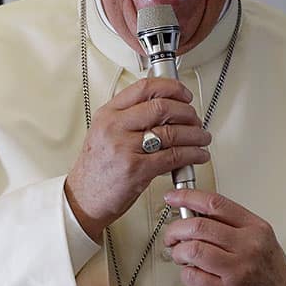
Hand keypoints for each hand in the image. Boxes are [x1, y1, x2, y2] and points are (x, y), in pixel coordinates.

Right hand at [64, 78, 210, 241]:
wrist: (83, 199)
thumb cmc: (96, 168)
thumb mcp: (104, 133)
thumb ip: (129, 117)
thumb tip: (165, 107)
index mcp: (108, 113)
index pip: (144, 87)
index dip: (171, 87)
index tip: (184, 94)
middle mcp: (115, 127)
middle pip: (162, 106)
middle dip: (187, 112)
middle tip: (195, 118)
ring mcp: (125, 147)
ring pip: (172, 132)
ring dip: (195, 134)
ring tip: (202, 137)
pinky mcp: (137, 169)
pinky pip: (174, 156)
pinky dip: (193, 154)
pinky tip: (198, 155)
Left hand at [163, 190, 285, 285]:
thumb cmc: (267, 268)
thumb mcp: (259, 236)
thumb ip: (230, 223)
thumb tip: (194, 212)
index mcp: (254, 227)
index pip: (215, 203)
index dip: (188, 197)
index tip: (173, 197)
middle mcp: (247, 246)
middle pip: (199, 226)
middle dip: (176, 229)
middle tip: (172, 235)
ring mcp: (238, 270)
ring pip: (193, 250)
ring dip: (178, 252)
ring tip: (180, 255)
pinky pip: (193, 276)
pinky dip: (185, 273)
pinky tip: (191, 272)